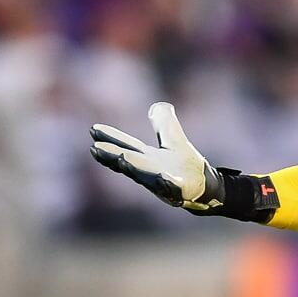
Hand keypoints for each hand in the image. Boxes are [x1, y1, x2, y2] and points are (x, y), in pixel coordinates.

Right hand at [89, 102, 224, 211]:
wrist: (204, 186)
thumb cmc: (185, 164)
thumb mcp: (174, 138)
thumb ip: (165, 123)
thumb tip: (156, 106)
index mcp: (147, 158)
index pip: (125, 146)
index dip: (110, 138)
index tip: (93, 129)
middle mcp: (149, 171)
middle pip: (128, 162)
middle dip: (112, 156)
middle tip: (95, 149)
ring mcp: (162, 182)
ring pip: (145, 176)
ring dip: (133, 168)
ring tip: (122, 159)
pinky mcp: (179, 191)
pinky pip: (172, 188)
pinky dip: (166, 183)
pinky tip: (164, 176)